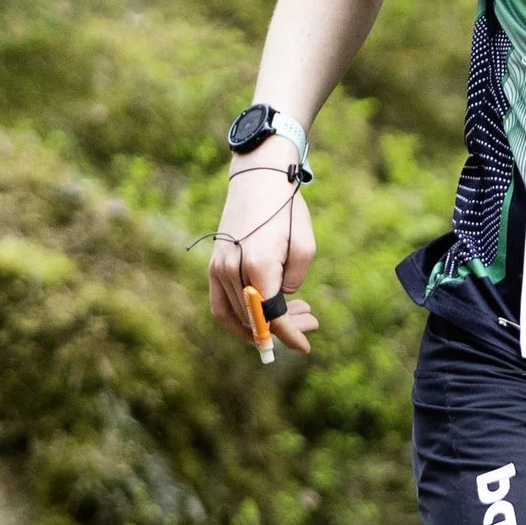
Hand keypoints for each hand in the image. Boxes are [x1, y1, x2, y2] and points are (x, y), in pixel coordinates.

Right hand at [208, 150, 320, 355]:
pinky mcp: (213, 264)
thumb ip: (292, 282)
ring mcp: (218, 269)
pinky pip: (220, 304)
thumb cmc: (286, 210)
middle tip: (312, 322)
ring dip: (262, 323)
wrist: (257, 178)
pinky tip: (260, 316)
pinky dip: (238, 318)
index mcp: (258, 267)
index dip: (290, 336)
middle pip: (254, 319)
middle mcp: (232, 272)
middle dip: (284, 329)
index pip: (272, 317)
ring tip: (296, 312)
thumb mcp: (304, 247)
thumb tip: (280, 301)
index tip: (306, 346)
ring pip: (235, 316)